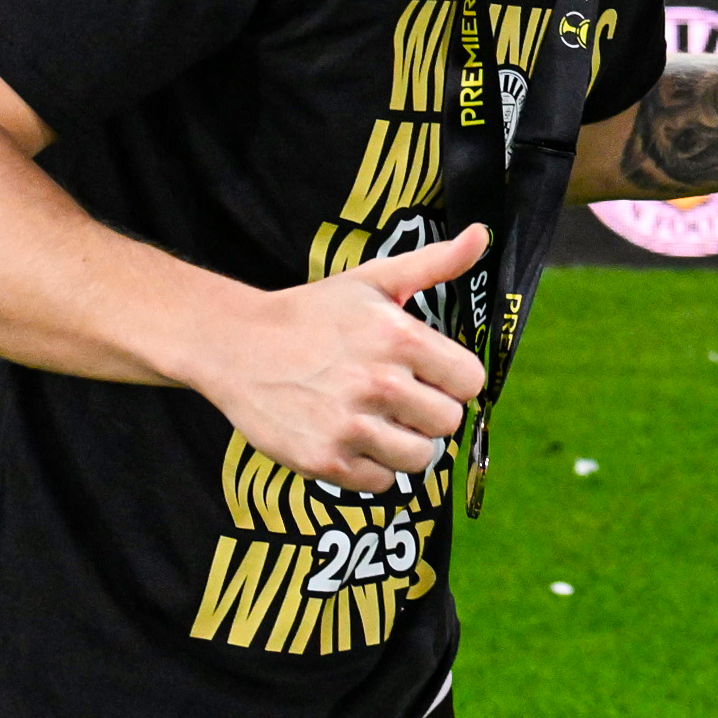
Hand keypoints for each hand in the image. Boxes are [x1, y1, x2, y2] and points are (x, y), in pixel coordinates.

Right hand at [171, 225, 492, 488]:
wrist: (236, 345)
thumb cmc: (314, 313)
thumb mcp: (375, 280)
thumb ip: (435, 263)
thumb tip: (481, 235)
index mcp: (400, 339)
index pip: (470, 382)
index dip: (452, 379)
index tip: (429, 375)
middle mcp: (379, 384)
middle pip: (448, 423)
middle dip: (428, 411)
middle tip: (398, 398)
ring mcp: (351, 425)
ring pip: (420, 458)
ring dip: (404, 443)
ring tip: (377, 420)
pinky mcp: (325, 460)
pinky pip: (382, 482)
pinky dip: (372, 467)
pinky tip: (352, 439)